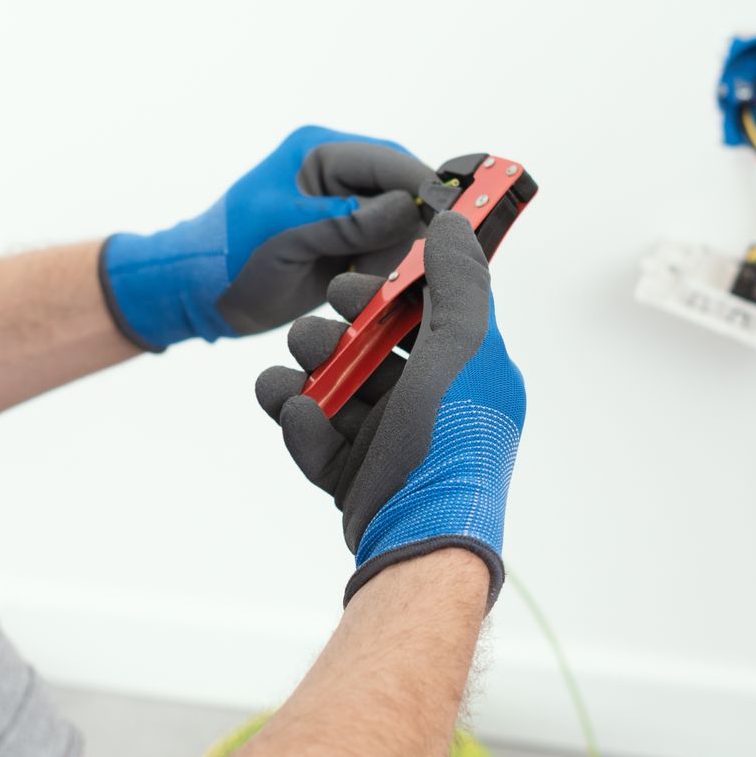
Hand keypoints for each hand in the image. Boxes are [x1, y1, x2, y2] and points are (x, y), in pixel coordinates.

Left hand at [100, 126, 438, 350]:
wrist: (198, 295)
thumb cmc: (229, 258)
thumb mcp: (287, 235)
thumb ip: (347, 220)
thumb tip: (409, 209)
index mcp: (319, 153)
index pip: (391, 162)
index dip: (427, 189)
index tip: (455, 223)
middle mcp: (337, 174)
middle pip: (404, 192)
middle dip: (413, 230)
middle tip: (415, 267)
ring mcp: (344, 209)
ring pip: (401, 227)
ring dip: (397, 256)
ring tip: (373, 281)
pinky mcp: (347, 242)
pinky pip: (386, 251)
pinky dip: (386, 271)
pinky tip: (372, 288)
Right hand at [255, 212, 523, 605]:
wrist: (420, 534)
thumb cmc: (451, 437)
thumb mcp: (464, 345)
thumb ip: (459, 281)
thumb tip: (454, 222)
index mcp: (464, 371)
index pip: (419, 316)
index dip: (379, 297)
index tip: (346, 289)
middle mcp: (429, 404)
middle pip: (368, 353)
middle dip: (332, 338)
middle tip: (311, 335)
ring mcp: (390, 443)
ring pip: (336, 392)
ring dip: (306, 377)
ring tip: (290, 377)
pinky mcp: (356, 478)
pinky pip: (317, 440)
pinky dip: (301, 425)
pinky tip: (296, 415)